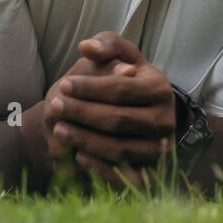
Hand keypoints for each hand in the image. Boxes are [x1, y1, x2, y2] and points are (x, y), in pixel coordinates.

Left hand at [46, 31, 177, 187]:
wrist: (130, 121)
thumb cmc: (120, 85)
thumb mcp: (118, 59)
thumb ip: (106, 45)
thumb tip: (87, 47)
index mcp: (161, 89)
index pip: (121, 89)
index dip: (90, 88)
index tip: (64, 85)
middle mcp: (166, 121)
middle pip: (119, 120)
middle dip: (83, 113)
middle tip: (55, 107)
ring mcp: (160, 150)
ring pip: (119, 149)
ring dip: (85, 140)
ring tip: (59, 129)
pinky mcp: (151, 175)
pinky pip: (123, 177)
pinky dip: (98, 168)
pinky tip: (78, 155)